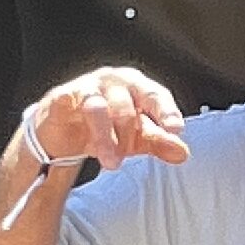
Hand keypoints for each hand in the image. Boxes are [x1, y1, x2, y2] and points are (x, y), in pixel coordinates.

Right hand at [31, 66, 188, 168]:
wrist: (65, 131)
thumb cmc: (108, 127)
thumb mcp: (136, 138)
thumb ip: (159, 143)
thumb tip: (182, 153)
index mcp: (137, 87)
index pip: (156, 96)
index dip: (166, 112)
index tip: (175, 130)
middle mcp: (114, 82)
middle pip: (127, 104)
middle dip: (129, 133)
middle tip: (126, 157)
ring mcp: (88, 87)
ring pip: (98, 107)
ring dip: (105, 137)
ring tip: (110, 162)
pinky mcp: (62, 96)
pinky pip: (68, 102)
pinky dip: (73, 115)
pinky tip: (79, 134)